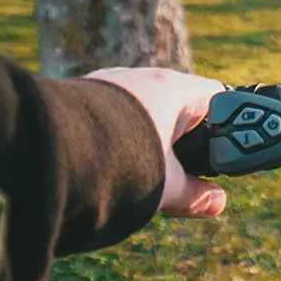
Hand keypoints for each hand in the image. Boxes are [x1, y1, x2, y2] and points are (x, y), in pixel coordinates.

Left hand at [85, 67, 228, 217]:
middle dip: (184, 140)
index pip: (217, 98)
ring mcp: (110, 84)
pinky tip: (112, 162)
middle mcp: (143, 78)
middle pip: (179, 105)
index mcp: (174, 89)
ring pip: (144, 111)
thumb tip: (218, 203)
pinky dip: (120, 136)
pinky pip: (114, 114)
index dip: (228, 125)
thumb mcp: (166, 184)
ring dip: (149, 138)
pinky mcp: (84, 97)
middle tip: (186, 173)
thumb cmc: (122, 162)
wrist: (52, 152)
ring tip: (143, 172)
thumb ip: (195, 194)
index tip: (226, 155)